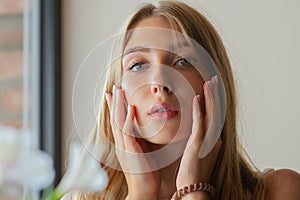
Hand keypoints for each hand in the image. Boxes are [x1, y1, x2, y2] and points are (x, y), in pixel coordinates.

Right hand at [106, 86, 159, 198]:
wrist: (144, 190)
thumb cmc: (145, 172)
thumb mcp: (142, 152)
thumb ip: (140, 139)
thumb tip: (143, 128)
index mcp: (125, 143)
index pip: (118, 121)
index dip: (115, 108)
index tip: (114, 95)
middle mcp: (122, 143)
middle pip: (115, 118)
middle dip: (114, 102)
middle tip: (114, 88)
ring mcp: (124, 146)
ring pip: (118, 122)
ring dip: (118, 106)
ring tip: (118, 92)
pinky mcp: (130, 151)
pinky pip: (128, 132)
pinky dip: (128, 119)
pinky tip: (130, 108)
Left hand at [176, 76, 221, 192]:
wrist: (193, 188)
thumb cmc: (193, 173)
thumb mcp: (198, 153)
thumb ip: (199, 141)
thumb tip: (196, 132)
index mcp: (214, 140)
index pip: (216, 116)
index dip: (215, 102)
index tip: (212, 89)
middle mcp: (214, 139)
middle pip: (217, 112)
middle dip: (216, 95)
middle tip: (214, 80)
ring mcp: (207, 141)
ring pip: (211, 114)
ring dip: (210, 98)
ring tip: (209, 83)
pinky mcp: (198, 144)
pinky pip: (199, 122)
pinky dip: (199, 109)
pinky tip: (197, 97)